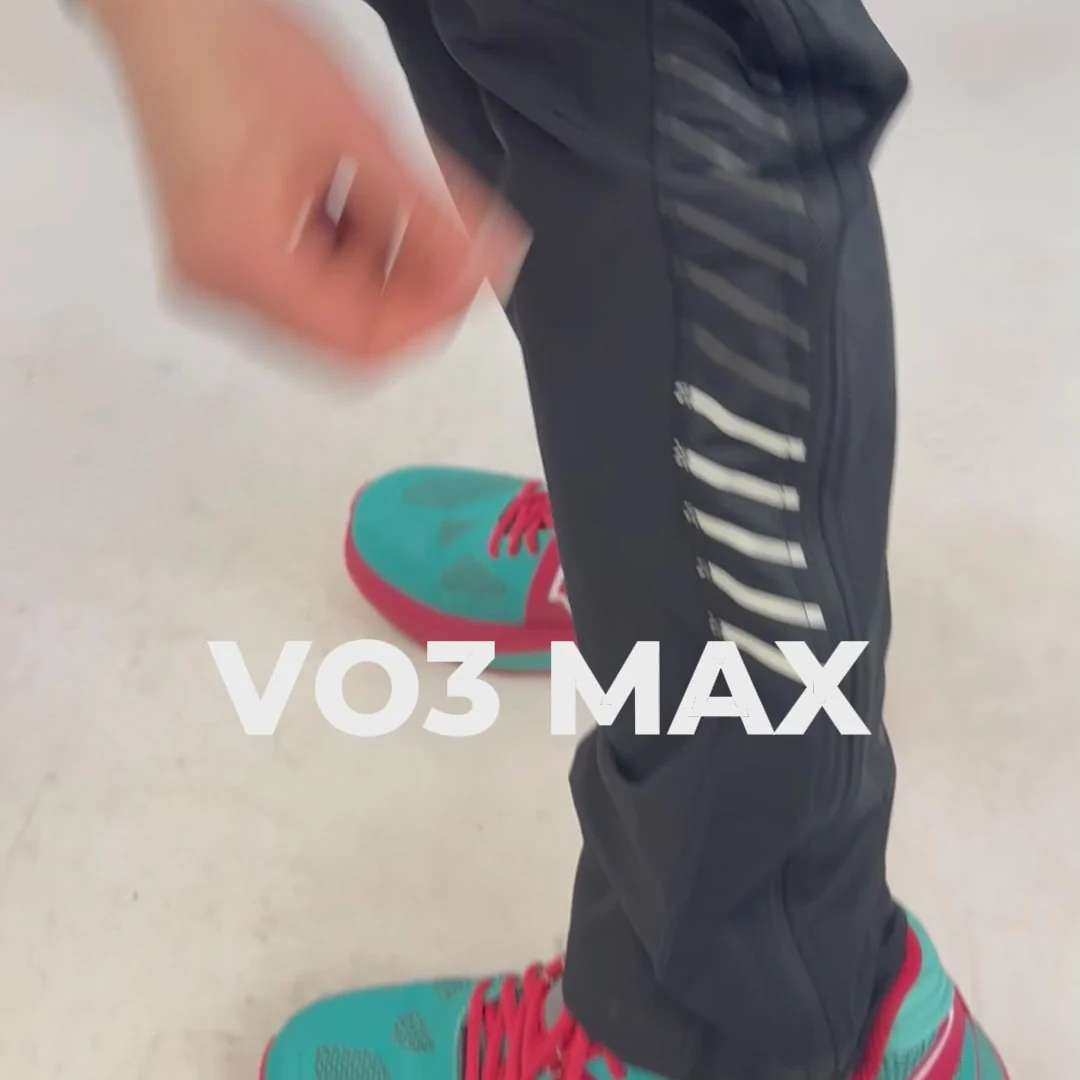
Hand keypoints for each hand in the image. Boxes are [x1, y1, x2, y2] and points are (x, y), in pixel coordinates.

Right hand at [91, 0, 526, 360]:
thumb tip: (487, 267)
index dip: (430, 318)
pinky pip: (305, 282)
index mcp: (243, 263)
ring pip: (331, 310)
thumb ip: (431, 212)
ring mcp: (219, 273)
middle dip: (414, 292)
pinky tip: (369, 205)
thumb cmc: (237, 44)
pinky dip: (352, 254)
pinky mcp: (224, 253)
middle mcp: (222, 285)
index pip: (359, 342)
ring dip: (387, 270)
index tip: (476, 278)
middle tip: (460, 245)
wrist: (165, 8)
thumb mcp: (359, 132)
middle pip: (346, 331)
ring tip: (411, 209)